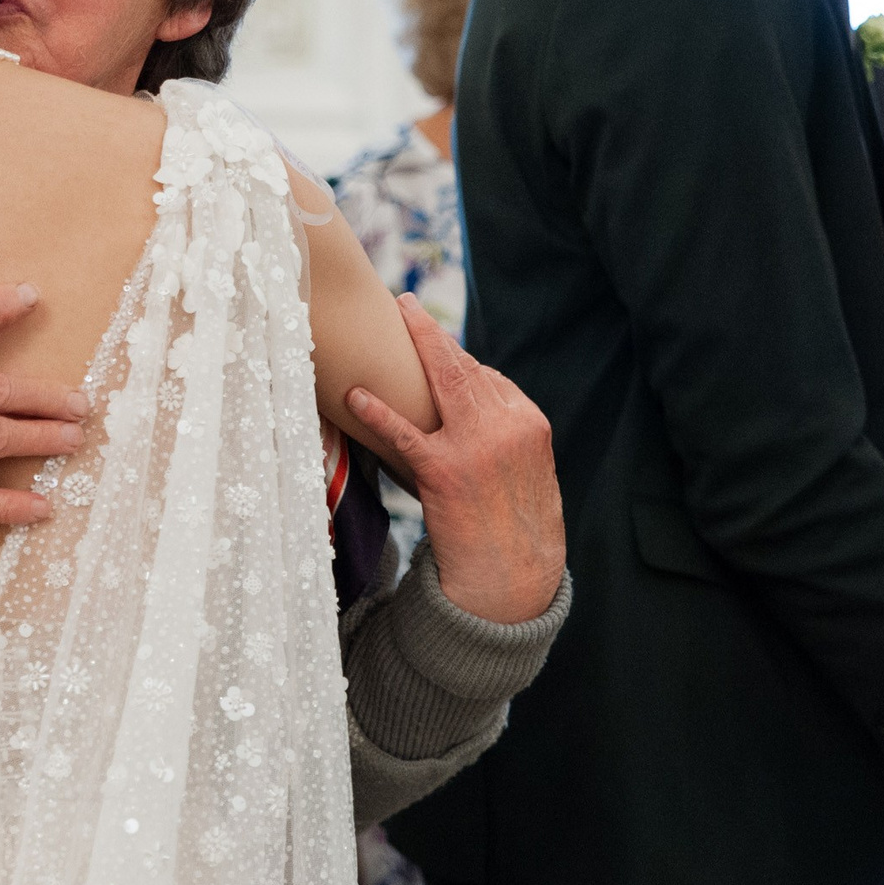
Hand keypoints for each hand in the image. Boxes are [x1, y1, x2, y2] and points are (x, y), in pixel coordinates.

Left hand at [344, 295, 564, 623]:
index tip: (432, 346)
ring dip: (413, 345)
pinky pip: (404, 432)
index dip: (455, 361)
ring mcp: (475, 446)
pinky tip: (355, 394)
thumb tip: (475, 405)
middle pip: (462, 367)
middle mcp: (506, 426)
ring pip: (439, 382)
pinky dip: (378, 411)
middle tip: (405, 305)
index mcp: (528, 423)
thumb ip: (505, 434)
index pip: (486, 377)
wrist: (513, 580)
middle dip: (431, 333)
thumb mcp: (527, 472)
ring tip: (389, 319)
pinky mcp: (444, 472)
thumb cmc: (516, 529)